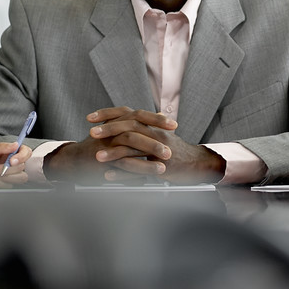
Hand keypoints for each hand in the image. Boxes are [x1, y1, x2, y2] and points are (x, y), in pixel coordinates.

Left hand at [0, 142, 32, 187]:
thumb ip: (0, 147)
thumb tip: (15, 144)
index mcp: (8, 151)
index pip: (25, 152)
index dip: (22, 157)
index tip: (12, 161)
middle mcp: (10, 162)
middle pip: (23, 167)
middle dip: (7, 170)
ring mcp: (8, 174)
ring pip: (20, 178)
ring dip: (5, 177)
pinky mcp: (4, 183)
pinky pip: (9, 186)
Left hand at [89, 107, 224, 183]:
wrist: (198, 164)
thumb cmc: (176, 151)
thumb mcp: (159, 136)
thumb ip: (142, 130)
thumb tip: (122, 124)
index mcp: (152, 125)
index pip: (127, 113)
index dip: (108, 114)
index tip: (91, 118)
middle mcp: (155, 133)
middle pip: (129, 126)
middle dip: (108, 129)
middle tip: (92, 133)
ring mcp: (159, 149)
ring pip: (133, 148)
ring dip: (113, 152)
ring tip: (97, 156)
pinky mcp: (161, 166)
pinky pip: (139, 169)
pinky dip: (122, 173)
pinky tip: (109, 176)